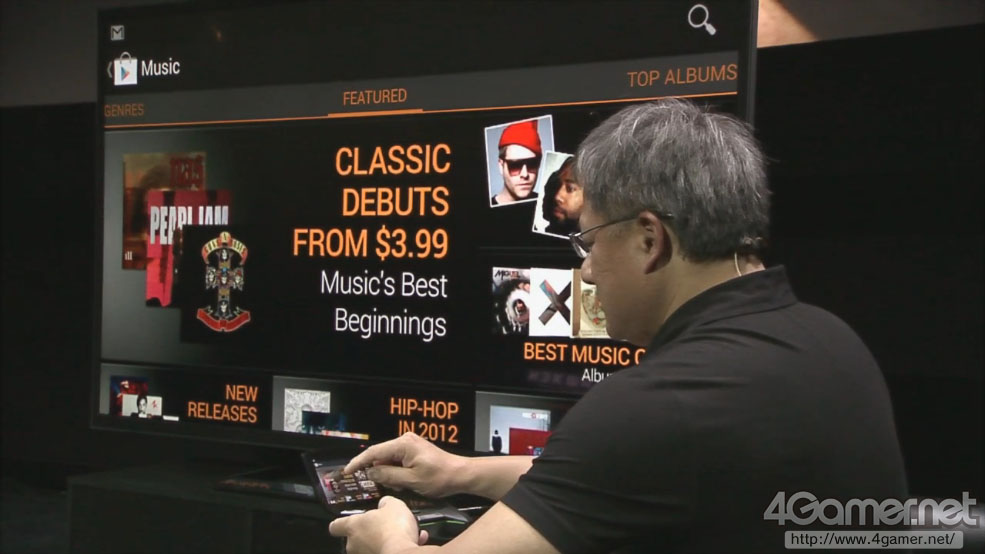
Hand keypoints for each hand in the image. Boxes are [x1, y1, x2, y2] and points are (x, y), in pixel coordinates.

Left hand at [328, 496, 428, 553]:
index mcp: (353, 526)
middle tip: (385, 524)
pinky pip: (388, 552)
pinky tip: (416, 541)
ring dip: (388, 539)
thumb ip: (386, 502)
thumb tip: (384, 504)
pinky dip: (398, 547)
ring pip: (375, 545)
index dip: (341, 523)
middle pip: (356, 537)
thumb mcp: (393, 504)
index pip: (336, 526)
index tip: (346, 521)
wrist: (403, 553)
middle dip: (371, 532)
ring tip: (406, 532)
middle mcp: (355, 544)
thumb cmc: (393, 527)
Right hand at [344, 432, 465, 497]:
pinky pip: (397, 461)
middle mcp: (405, 440)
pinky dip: (397, 472)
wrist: (460, 474)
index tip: (347, 471)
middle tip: (386, 486)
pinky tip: (406, 482)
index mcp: (403, 444)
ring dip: (390, 474)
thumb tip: (371, 472)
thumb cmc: (439, 477)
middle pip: (381, 456)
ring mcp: (410, 444)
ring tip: (403, 486)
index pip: (374, 452)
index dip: (358, 462)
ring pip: (389, 460)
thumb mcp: (411, 481)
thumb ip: (389, 476)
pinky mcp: (414, 451)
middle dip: (380, 472)